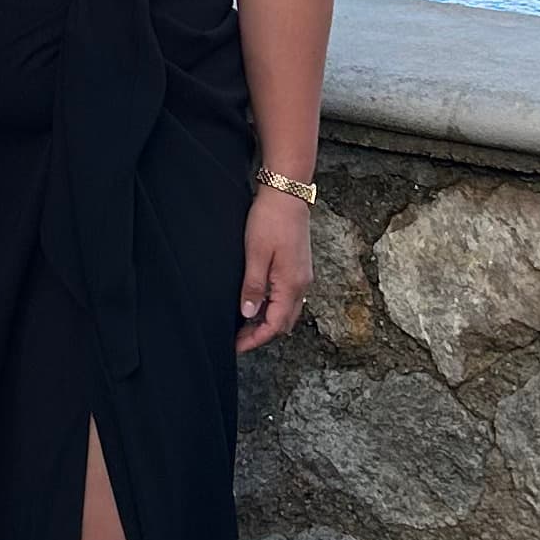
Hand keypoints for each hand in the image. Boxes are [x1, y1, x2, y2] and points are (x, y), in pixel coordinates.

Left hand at [236, 187, 312, 355]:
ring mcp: (302, 276)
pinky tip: (257, 302)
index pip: (276, 325)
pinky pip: (288, 297)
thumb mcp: (256, 254)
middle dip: (262, 334)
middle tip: (237, 338)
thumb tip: (248, 314)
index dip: (256, 339)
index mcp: (292, 284)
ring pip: (287, 310)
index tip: (237, 346)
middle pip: (284, 322)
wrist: (287, 193)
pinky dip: (273, 306)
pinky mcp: (298, 268)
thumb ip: (253, 287)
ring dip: (268, 320)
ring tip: (243, 323)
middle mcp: (302, 284)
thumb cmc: (270, 220)